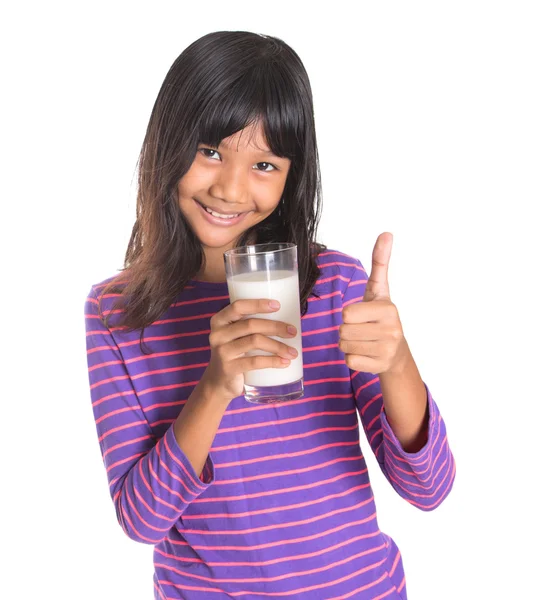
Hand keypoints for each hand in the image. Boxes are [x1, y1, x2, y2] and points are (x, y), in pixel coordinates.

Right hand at [202, 299, 298, 402]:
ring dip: (278, 346)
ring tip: (293, 352)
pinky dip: (272, 361)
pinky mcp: (229, 368)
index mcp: (219, 321)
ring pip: (255, 341)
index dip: (258, 304)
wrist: (219, 382)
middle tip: (292, 331)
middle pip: (250, 325)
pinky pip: (254, 362)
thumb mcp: (235, 336)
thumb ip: (250, 325)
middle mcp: (217, 334)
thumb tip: (286, 316)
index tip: (278, 305)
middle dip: (275, 327)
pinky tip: (284, 362)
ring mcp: (222, 352)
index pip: (238, 306)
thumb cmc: (235, 353)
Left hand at [339, 232, 407, 374]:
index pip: (347, 313)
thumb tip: (386, 233)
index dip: (349, 315)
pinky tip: (367, 354)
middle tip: (363, 330)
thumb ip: (380, 262)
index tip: (363, 315)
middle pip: (343, 330)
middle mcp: (391, 329)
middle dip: (347, 330)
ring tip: (365, 340)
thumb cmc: (381, 317)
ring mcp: (387, 349)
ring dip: (348, 343)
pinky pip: (349, 360)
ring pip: (344, 345)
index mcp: (388, 309)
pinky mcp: (380, 366)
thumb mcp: (379, 290)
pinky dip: (353, 358)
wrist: (396, 351)